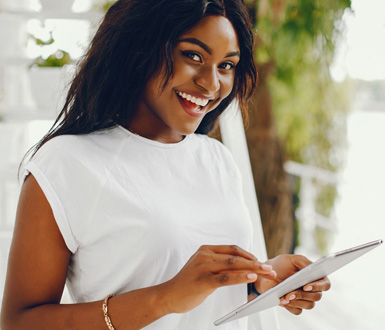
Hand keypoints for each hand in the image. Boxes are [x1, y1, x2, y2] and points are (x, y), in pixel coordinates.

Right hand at [160, 245, 276, 313]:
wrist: (168, 295)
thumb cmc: (188, 283)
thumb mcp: (204, 269)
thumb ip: (220, 265)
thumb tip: (242, 268)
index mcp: (206, 250)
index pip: (233, 249)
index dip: (249, 255)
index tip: (261, 263)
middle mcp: (205, 255)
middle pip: (236, 256)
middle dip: (256, 263)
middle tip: (270, 269)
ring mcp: (203, 266)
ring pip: (233, 265)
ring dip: (253, 269)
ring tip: (266, 273)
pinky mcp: (203, 280)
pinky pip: (226, 277)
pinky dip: (241, 277)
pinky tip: (251, 278)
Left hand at [255, 254, 330, 314]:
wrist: (266, 275)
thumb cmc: (281, 265)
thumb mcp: (291, 259)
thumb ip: (303, 261)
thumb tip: (312, 268)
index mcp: (314, 276)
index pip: (325, 284)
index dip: (318, 286)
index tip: (306, 286)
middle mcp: (312, 289)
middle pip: (317, 296)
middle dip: (303, 295)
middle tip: (290, 292)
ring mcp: (304, 298)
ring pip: (308, 305)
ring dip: (297, 301)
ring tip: (284, 297)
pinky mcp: (295, 305)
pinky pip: (298, 310)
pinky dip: (291, 306)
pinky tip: (283, 301)